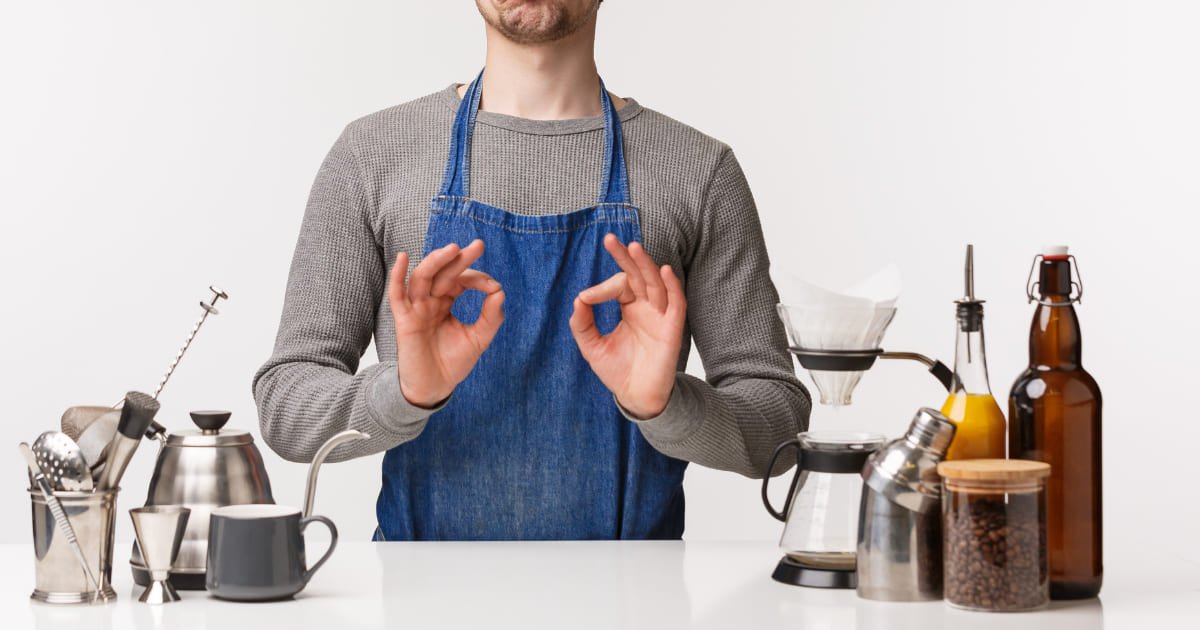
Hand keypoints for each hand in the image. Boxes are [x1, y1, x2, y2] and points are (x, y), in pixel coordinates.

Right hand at [388, 240, 504, 407]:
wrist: (435, 387)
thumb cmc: (453, 363)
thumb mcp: (478, 339)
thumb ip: (490, 317)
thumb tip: (500, 292)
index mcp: (446, 302)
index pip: (460, 281)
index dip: (477, 279)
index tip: (493, 287)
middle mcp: (430, 301)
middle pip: (443, 273)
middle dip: (459, 259)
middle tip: (478, 245)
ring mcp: (416, 309)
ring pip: (422, 277)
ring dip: (435, 261)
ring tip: (452, 249)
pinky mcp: (404, 320)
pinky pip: (397, 295)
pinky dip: (397, 276)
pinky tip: (402, 258)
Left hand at [569, 234, 685, 418]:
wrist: (635, 397)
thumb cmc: (617, 371)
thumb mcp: (592, 346)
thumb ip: (582, 323)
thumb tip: (578, 298)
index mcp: (629, 308)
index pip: (619, 285)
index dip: (602, 287)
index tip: (587, 299)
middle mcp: (647, 307)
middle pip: (639, 275)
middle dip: (626, 258)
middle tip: (611, 240)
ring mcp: (661, 316)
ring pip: (656, 283)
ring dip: (646, 265)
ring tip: (634, 248)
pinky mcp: (673, 329)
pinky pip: (676, 303)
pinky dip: (672, 286)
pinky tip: (664, 271)